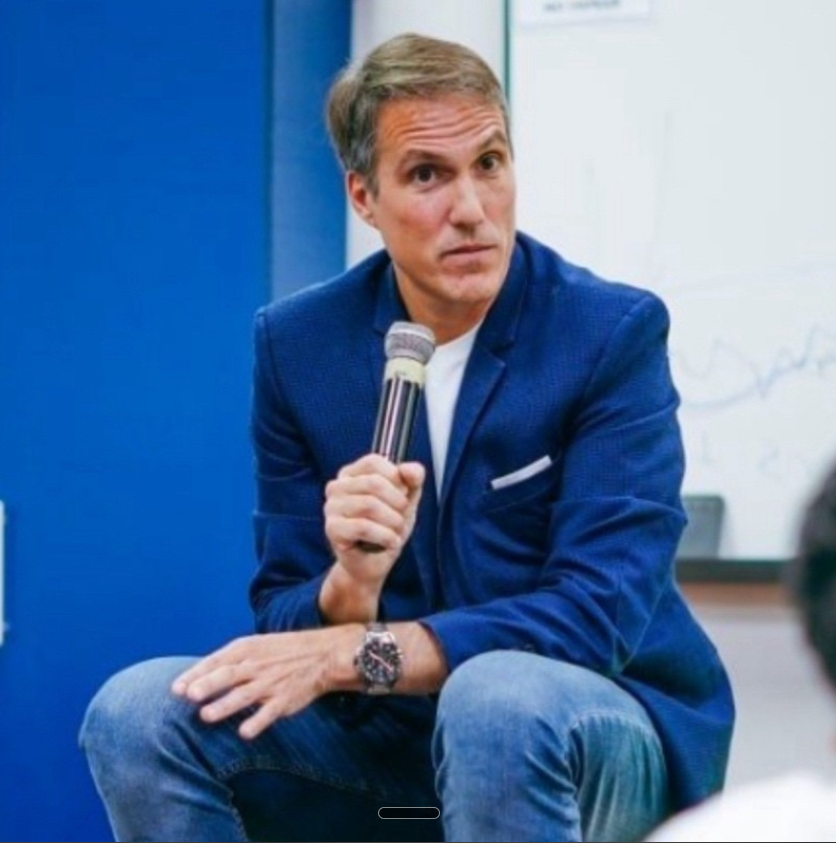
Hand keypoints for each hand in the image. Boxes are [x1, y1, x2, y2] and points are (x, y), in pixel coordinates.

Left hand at [171, 627, 360, 739]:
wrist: (321, 655)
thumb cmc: (281, 651)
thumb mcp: (255, 645)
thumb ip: (228, 661)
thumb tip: (195, 678)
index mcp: (247, 648)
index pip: (217, 661)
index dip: (196, 674)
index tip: (176, 689)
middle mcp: (257, 665)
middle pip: (229, 675)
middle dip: (209, 685)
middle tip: (189, 696)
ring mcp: (270, 683)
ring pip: (244, 695)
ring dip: (225, 705)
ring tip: (206, 716)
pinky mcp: (283, 700)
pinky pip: (268, 713)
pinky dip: (256, 722)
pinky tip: (243, 732)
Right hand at [324, 454, 424, 592]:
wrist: (373, 563)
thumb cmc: (386, 526)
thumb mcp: (406, 499)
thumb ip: (413, 479)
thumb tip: (411, 470)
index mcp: (351, 474)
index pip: (374, 462)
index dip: (396, 478)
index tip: (403, 495)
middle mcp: (336, 487)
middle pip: (374, 483)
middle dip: (398, 503)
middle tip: (401, 518)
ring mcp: (331, 507)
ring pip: (369, 504)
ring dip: (393, 522)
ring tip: (396, 531)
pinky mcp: (332, 529)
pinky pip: (363, 527)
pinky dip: (385, 536)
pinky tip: (391, 542)